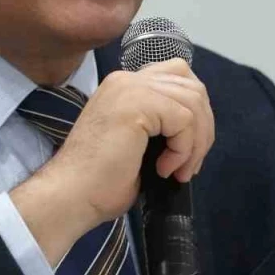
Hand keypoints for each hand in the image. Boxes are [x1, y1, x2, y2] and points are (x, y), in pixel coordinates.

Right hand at [11, 58, 213, 263]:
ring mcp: (130, 88)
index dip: (195, 114)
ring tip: (177, 170)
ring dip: (195, 143)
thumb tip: (200, 129)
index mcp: (126, 86)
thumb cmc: (101, 182)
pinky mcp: (136, 104)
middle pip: (193, 87)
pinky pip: (184, 119)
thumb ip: (164, 124)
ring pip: (193, 102)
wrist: (71, 195)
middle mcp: (128, 79)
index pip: (180, 78)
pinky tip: (163, 168)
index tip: (186, 150)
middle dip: (202, 129)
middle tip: (189, 165)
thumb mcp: (141, 143)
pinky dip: (183, 149)